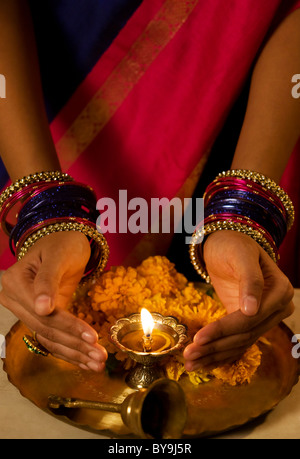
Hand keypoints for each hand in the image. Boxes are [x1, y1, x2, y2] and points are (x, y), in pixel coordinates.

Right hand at [0, 231, 106, 370]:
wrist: (63, 242)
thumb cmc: (62, 243)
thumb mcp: (58, 255)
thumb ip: (47, 280)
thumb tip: (42, 308)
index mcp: (16, 282)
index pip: (44, 313)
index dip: (69, 326)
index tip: (92, 338)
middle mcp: (15, 299)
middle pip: (46, 329)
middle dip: (76, 344)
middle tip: (100, 357)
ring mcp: (26, 310)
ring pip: (49, 337)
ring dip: (75, 353)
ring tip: (98, 363)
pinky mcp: (40, 316)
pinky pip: (52, 337)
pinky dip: (70, 350)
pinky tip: (87, 361)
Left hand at [183, 230, 293, 370]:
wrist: (229, 244)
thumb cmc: (234, 244)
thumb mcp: (241, 255)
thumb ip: (250, 280)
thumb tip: (252, 310)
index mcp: (280, 291)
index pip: (250, 319)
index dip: (223, 330)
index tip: (199, 338)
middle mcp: (277, 309)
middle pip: (244, 335)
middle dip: (214, 346)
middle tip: (188, 355)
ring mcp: (265, 318)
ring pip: (239, 343)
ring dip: (213, 355)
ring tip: (189, 363)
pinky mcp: (249, 323)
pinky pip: (236, 342)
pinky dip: (219, 354)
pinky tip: (201, 364)